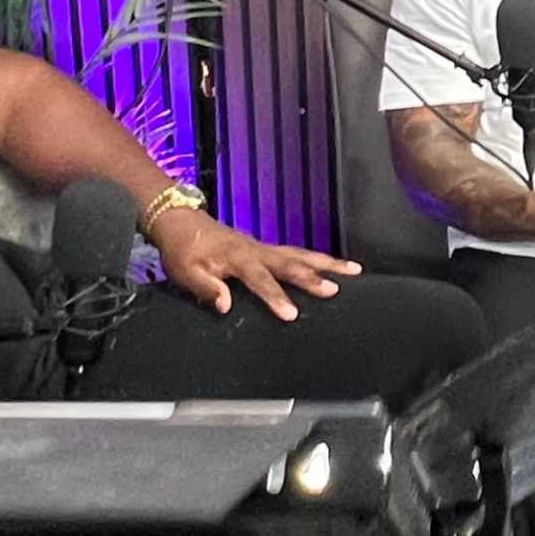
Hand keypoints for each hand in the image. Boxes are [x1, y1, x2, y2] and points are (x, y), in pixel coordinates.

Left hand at [147, 204, 355, 321]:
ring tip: (354, 271)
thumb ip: (205, 288)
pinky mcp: (266, 248)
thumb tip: (225, 305)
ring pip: (300, 254)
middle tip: (335, 289)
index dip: (276, 297)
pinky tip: (333, 265)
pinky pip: (296, 253)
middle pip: (290, 262)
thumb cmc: (181, 250)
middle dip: (313, 276)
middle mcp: (255, 250)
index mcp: (236, 258)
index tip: (292, 314)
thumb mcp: (184, 272)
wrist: (179, 221)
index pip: (260, 279)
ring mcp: (263, 247)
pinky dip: (317, 258)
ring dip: (327, 262)